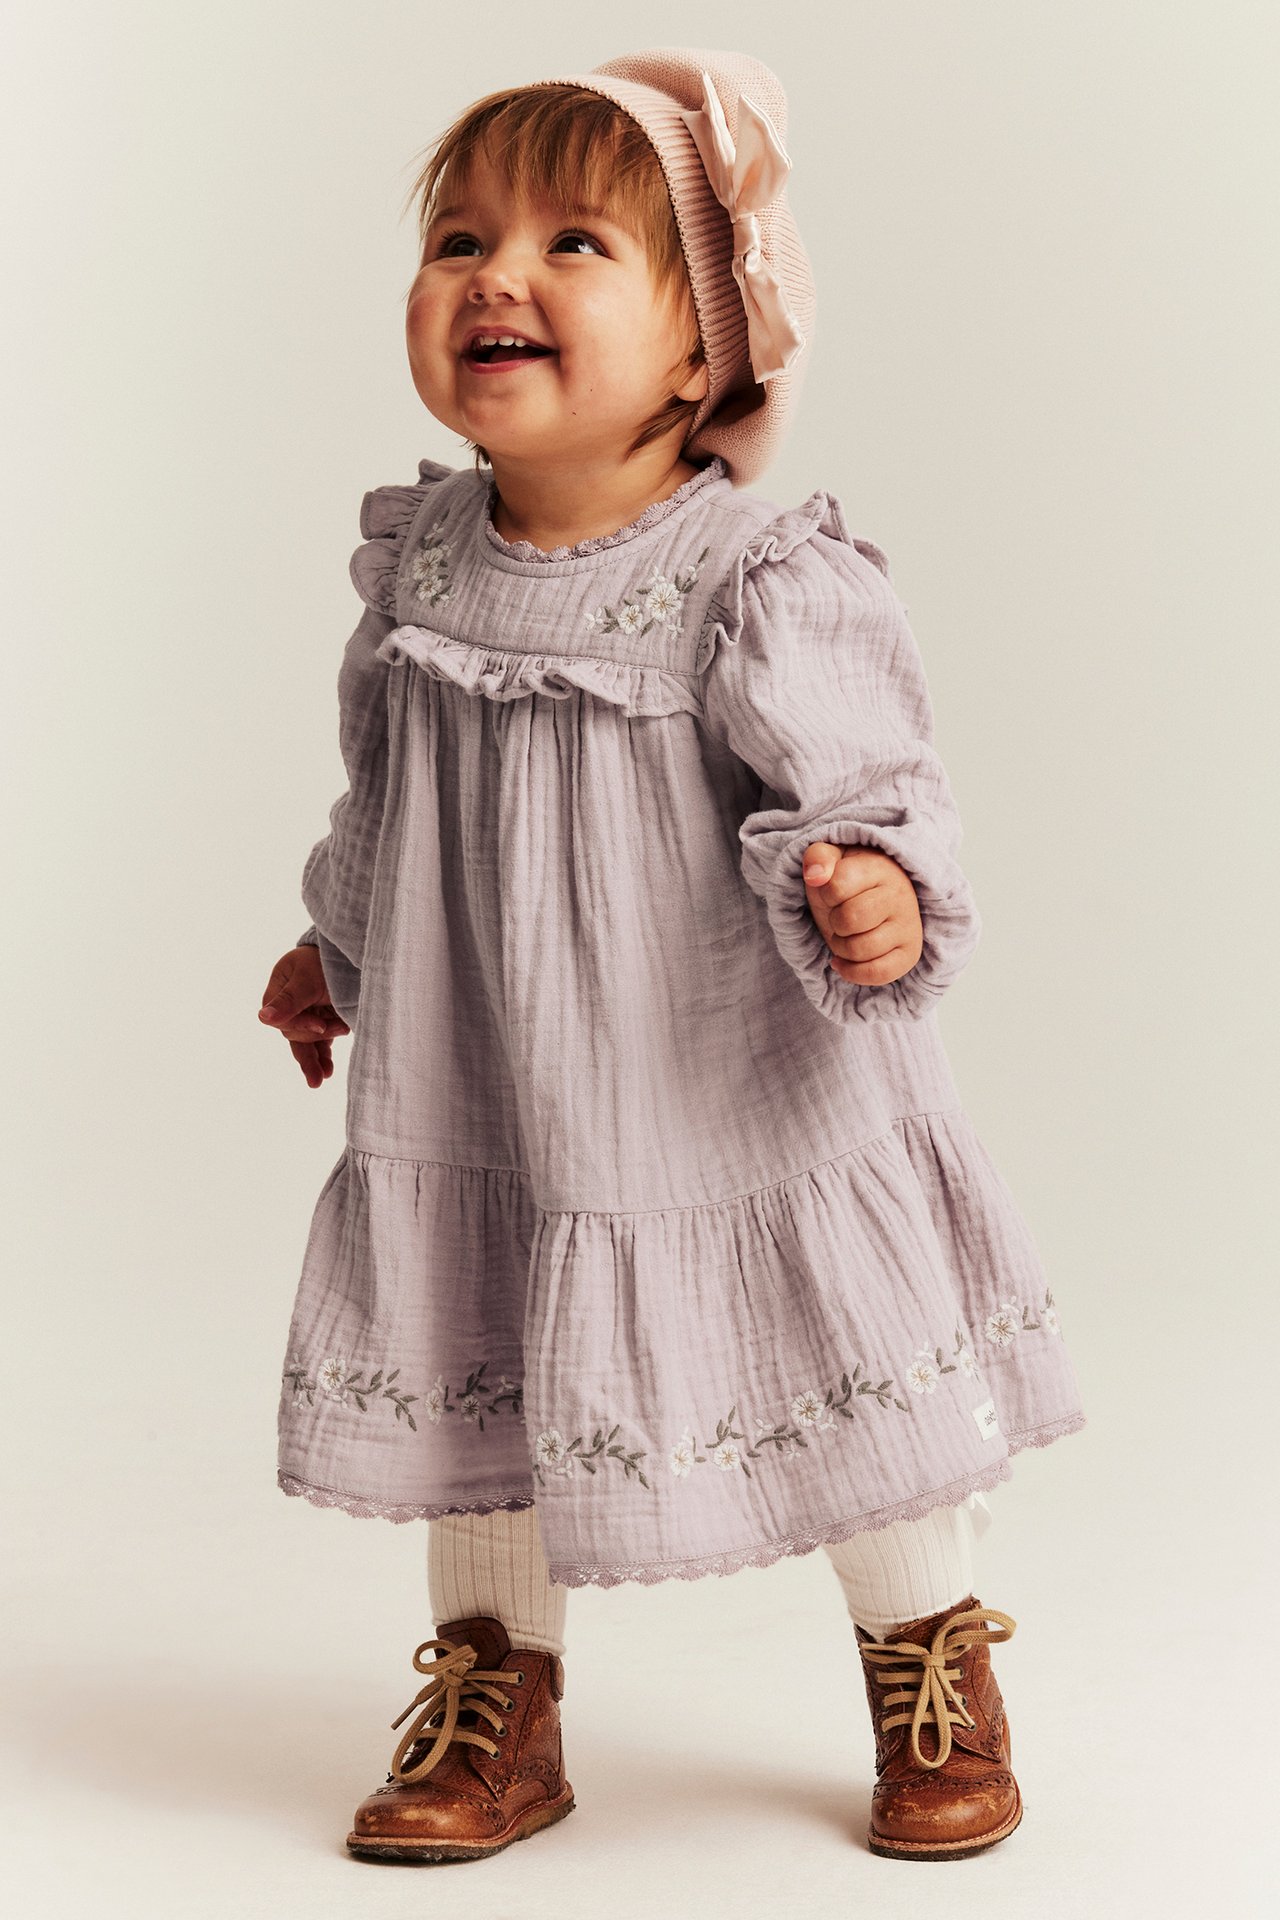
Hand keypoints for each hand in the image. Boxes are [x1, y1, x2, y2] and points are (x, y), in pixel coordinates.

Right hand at [258, 946, 350, 1087]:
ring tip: (320, 1080)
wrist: (347, 951)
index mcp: (277, 994)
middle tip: (340, 1031)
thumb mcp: (307, 978)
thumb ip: (289, 999)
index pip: (284, 1021)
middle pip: (295, 1035)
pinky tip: (327, 1071)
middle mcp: (289, 1008)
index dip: (302, 1026)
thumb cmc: (323, 960)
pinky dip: (323, 1056)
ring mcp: (305, 1016)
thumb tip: (263, 1018)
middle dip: (314, 1040)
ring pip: (305, 1044)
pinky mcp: (322, 1022)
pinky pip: (319, 1044)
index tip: (322, 1024)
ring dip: (313, 1061)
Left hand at [801, 843, 923, 985]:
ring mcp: (908, 926)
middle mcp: (900, 895)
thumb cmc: (849, 881)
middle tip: (840, 917)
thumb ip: (818, 857)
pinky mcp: (909, 954)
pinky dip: (852, 972)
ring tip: (845, 936)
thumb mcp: (831, 860)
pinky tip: (843, 961)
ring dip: (840, 947)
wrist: (876, 898)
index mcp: (880, 868)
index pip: (837, 885)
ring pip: (860, 949)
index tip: (832, 892)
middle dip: (834, 921)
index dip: (825, 894)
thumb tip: (814, 876)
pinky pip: (878, 973)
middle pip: (849, 919)